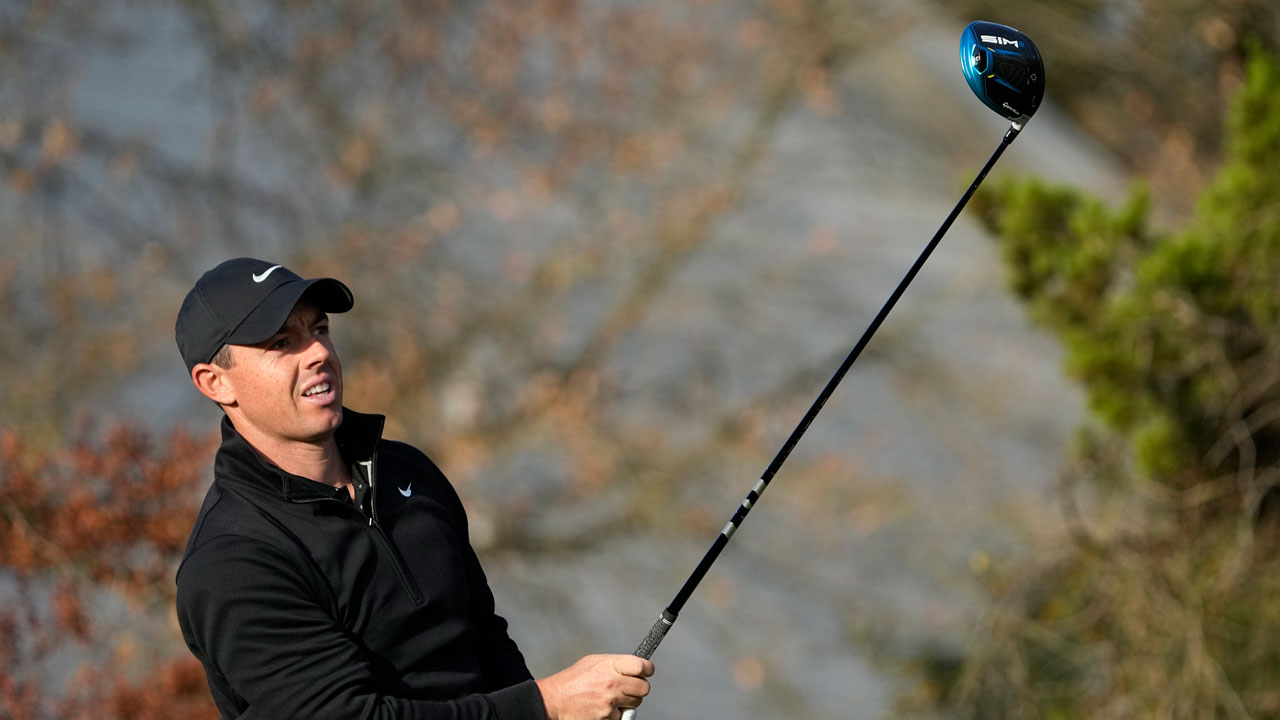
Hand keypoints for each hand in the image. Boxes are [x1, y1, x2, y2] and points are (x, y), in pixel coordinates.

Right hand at [536, 654, 654, 719]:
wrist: (555, 701)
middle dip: (639, 688)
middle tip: (629, 688)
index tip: (646, 672)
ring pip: (635, 704)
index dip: (647, 669)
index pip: (642, 666)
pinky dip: (615, 715)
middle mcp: (612, 683)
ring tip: (610, 698)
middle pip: (644, 688)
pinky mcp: (607, 718)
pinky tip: (602, 708)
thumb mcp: (594, 662)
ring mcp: (610, 702)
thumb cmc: (574, 680)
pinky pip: (622, 717)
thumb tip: (636, 668)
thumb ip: (616, 664)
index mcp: (610, 665)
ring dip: (627, 702)